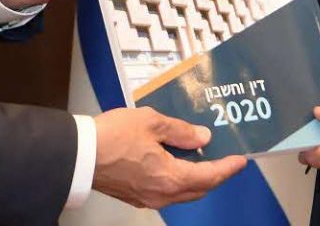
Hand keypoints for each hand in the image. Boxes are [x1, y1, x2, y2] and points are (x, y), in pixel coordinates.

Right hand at [92, 108, 245, 207]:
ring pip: (181, 192)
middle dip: (214, 176)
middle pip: (198, 189)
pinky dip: (177, 179)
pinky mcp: (134, 195)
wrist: (79, 154)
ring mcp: (147, 197)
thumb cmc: (113, 136)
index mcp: (170, 178)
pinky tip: (175, 163)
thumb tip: (202, 138)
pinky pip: (165, 191)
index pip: (209, 176)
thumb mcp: (152, 122)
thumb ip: (181, 131)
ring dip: (195, 178)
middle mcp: (162, 194)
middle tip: (225, 161)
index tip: (240, 160)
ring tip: (201, 158)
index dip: (227, 168)